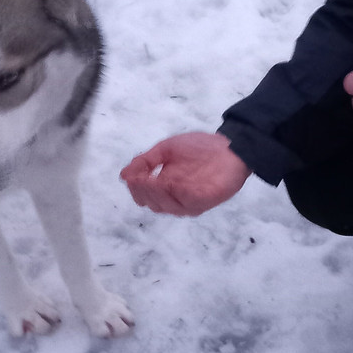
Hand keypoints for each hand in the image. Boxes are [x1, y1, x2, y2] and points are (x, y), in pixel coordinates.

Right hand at [120, 131, 250, 216]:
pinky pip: (186, 202)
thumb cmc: (199, 148)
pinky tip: (170, 181)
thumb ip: (145, 161)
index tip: (132, 176)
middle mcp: (175, 199)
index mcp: (165, 189)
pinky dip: (176, 193)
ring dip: (157, 193)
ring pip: (166, 206)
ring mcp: (189, 202)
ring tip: (153, 178)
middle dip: (144, 190)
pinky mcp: (204, 201)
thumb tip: (123, 175)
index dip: (136, 188)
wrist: (229, 147)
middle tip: (141, 177)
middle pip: (153, 203)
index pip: (144, 196)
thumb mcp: (166, 150)